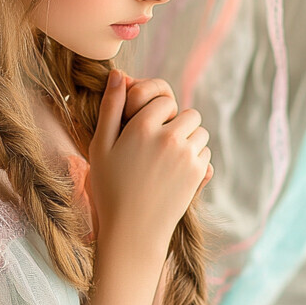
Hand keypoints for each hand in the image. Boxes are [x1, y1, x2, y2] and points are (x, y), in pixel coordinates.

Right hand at [88, 69, 212, 260]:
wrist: (131, 231)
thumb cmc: (109, 188)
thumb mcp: (100, 146)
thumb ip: (110, 108)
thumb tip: (120, 74)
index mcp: (141, 127)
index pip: (163, 99)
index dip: (155, 112)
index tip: (145, 128)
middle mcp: (168, 137)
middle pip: (188, 113)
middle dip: (177, 123)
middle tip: (159, 142)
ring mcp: (186, 156)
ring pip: (200, 132)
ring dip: (189, 139)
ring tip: (167, 158)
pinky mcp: (198, 173)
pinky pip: (205, 152)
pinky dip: (195, 157)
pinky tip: (175, 172)